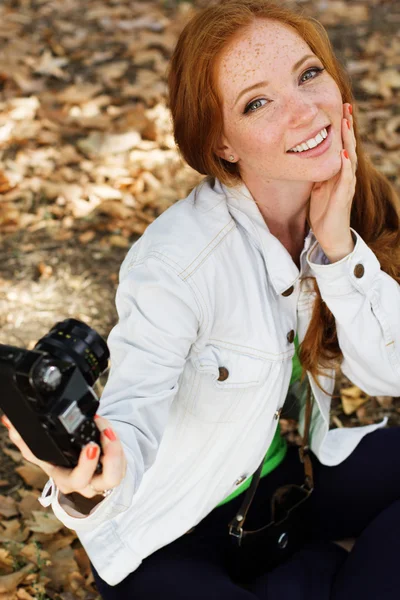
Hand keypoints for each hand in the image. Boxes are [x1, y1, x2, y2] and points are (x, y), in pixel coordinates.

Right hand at [1, 414, 126, 498]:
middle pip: (106, 481)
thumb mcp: (44, 451)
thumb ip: (26, 440)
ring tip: (107, 428)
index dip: (85, 466)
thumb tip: (10, 422)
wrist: (83, 467)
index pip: (75, 480)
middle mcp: (88, 483)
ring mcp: (104, 478)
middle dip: (109, 456)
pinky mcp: (116, 469)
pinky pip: (122, 460)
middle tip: (102, 438)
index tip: (91, 446)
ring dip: (116, 448)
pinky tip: (108, 428)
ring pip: (117, 473)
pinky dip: (117, 442)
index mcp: (66, 479)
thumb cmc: (63, 458)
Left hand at [309, 103, 357, 262]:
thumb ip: (317, 173)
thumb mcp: (317, 187)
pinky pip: (346, 179)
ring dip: (349, 141)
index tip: (339, 110)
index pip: (342, 145)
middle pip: (349, 146)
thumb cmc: (324, 212)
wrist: (330, 235)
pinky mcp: (343, 197)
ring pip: (351, 158)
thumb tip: (306, 158)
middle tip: (346, 107)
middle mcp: (346, 176)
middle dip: (348, 127)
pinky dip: (346, 167)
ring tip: (346, 124)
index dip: (342, 129)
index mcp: (338, 172)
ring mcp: (346, 185)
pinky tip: (345, 155)